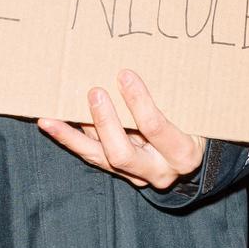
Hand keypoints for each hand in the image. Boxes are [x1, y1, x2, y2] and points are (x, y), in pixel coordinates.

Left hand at [38, 70, 206, 190]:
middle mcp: (158, 171)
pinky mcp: (119, 173)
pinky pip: (91, 156)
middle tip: (95, 92)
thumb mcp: (195, 112)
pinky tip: (50, 124)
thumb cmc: (198, 124)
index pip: (155, 128)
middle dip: (105, 122)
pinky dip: (69, 139)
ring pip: (99, 157)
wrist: (196, 157)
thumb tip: (131, 71)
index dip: (139, 101)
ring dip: (73, 135)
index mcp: (182, 154)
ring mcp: (136, 176)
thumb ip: (172, 97)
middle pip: (121, 152)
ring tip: (51, 117)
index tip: (125, 74)